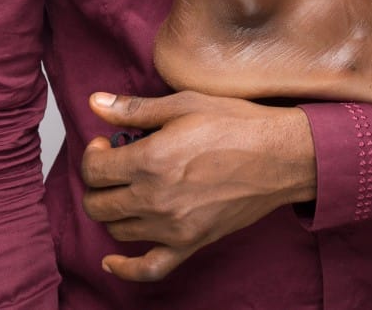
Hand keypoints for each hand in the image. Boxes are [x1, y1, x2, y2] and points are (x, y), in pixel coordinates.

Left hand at [81, 89, 315, 281]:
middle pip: (98, 204)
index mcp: (150, 160)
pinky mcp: (190, 244)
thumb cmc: (236, 124)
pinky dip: (126, 268)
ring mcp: (172, 227)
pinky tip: (113, 260)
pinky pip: (149, 268)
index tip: (105, 143)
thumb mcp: (183, 103)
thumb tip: (96, 103)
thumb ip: (134, 109)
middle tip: (113, 165)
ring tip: (128, 188)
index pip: (94, 169)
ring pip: (117, 230)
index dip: (93, 153)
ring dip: (113, 210)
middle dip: (97, 183)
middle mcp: (155, 198)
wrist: (279, 156)